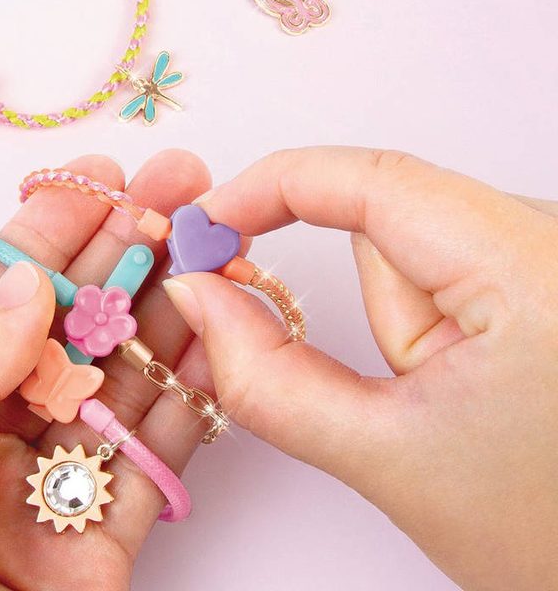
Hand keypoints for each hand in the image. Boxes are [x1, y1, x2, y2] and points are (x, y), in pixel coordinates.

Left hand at [0, 151, 213, 590]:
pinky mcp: (97, 547)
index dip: (44, 232)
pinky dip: (187, 401)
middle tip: (177, 193)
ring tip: (211, 252)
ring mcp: (39, 492)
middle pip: (60, 325)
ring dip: (163, 312)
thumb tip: (21, 279)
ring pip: (113, 382)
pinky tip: (218, 344)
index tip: (98, 180)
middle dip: (118, 253)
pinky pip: (151, 459)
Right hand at [162, 148, 557, 590]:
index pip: (373, 180)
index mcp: (529, 271)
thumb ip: (266, 375)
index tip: (205, 224)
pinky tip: (472, 381)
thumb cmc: (549, 536)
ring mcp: (550, 252)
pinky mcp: (543, 270)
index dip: (271, 188)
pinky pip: (448, 260)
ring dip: (401, 320)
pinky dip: (425, 314)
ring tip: (449, 399)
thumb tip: (195, 294)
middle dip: (365, 302)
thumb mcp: (388, 461)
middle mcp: (551, 239)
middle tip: (378, 377)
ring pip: (418, 244)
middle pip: (392, 220)